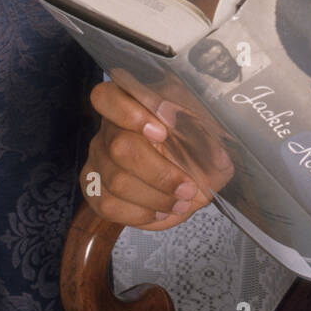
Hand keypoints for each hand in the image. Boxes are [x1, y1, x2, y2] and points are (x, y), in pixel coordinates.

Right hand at [82, 81, 217, 230]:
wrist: (191, 183)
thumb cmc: (199, 153)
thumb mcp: (213, 140)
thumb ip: (212, 140)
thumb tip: (216, 154)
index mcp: (134, 103)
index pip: (108, 96)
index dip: (129, 113)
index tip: (162, 132)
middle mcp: (109, 129)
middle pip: (119, 146)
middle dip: (159, 173)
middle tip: (187, 187)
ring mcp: (98, 160)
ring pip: (116, 181)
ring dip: (155, 197)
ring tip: (181, 202)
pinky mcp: (94, 190)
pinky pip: (108, 205)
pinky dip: (140, 213)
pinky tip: (160, 211)